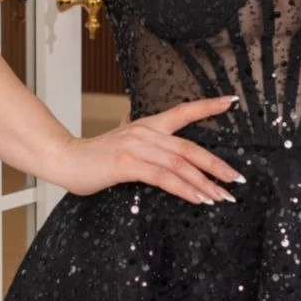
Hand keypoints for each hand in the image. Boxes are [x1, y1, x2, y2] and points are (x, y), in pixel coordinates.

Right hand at [58, 94, 244, 204]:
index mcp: (147, 125)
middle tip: (236, 177)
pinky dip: (183, 188)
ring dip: (204, 183)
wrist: (64, 159)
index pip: (183, 111)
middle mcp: (145, 132)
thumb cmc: (93, 156)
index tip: (231, 102)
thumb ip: (135, 135)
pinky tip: (197, 198)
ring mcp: (137, 147)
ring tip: (221, 196)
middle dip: (216, 164)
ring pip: (180, 164)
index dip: (207, 106)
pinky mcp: (127, 164)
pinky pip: (163, 177)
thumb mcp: (120, 141)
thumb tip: (133, 121)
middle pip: (190, 147)